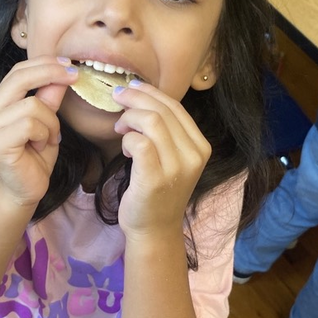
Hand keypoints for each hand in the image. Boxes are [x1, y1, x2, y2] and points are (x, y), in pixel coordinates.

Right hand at [0, 56, 77, 207]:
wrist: (25, 189)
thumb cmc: (35, 155)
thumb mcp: (48, 120)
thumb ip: (50, 96)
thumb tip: (63, 71)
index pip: (18, 71)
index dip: (45, 64)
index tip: (70, 66)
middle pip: (19, 78)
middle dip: (51, 74)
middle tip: (74, 77)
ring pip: (31, 105)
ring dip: (50, 122)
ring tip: (49, 138)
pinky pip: (30, 125)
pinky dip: (44, 135)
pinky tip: (40, 146)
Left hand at [112, 82, 211, 237]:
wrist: (154, 229)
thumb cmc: (158, 192)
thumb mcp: (172, 159)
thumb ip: (167, 132)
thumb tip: (143, 97)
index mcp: (200, 147)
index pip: (176, 107)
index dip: (151, 92)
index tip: (132, 87)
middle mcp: (193, 155)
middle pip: (162, 110)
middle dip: (135, 97)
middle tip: (117, 97)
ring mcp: (176, 167)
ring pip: (151, 121)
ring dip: (129, 118)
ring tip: (119, 128)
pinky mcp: (154, 178)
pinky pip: (138, 141)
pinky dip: (127, 139)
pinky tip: (125, 149)